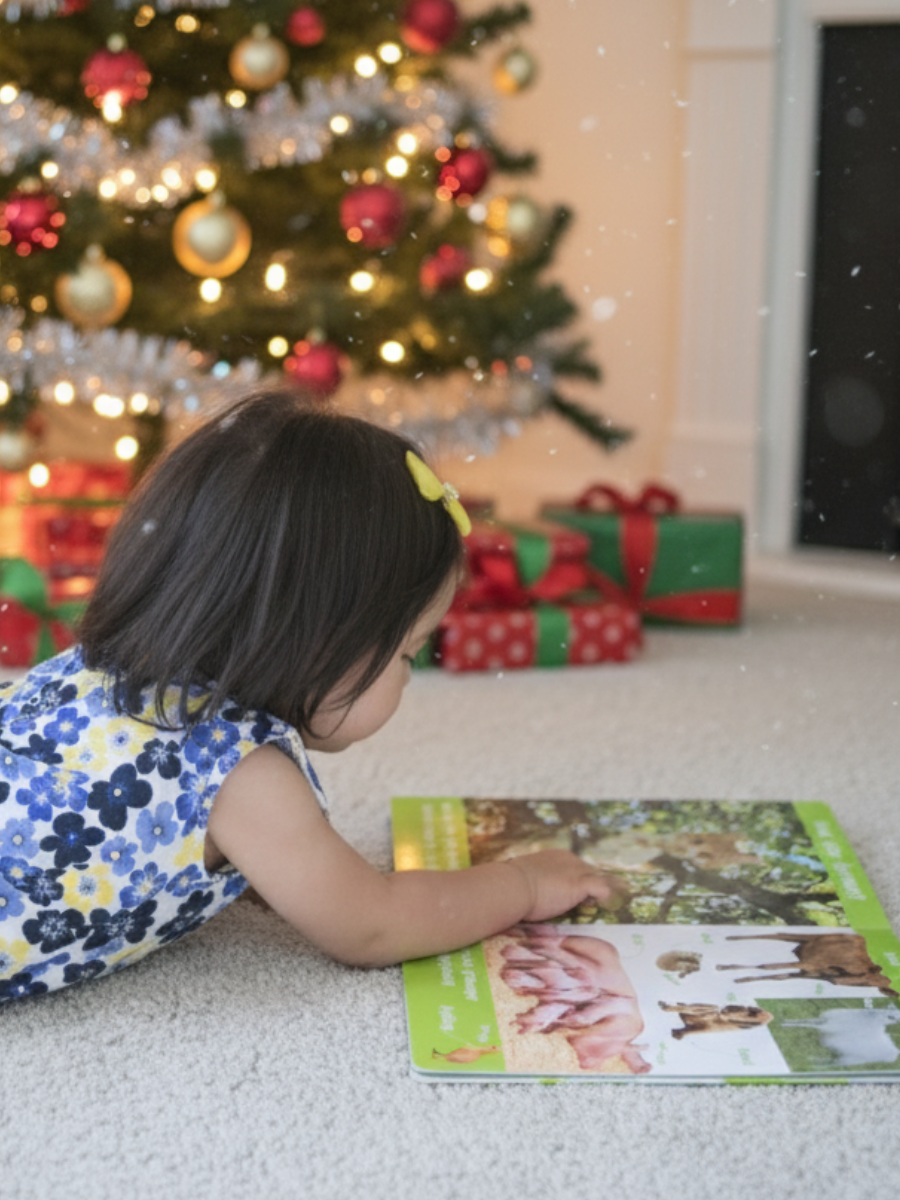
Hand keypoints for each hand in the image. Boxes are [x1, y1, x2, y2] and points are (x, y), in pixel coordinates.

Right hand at [505, 850, 625, 922]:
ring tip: (620, 898)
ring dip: (608, 890)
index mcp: (554, 857)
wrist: (512, 887)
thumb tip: (525, 893)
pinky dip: (608, 896)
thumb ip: (532, 883)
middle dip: (596, 886)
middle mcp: (568, 860)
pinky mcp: (580, 883)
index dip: (581, 882)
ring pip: (599, 879)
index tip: (585, 894)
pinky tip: (612, 903)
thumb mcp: (523, 880)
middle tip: (607, 897)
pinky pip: (602, 888)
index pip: (575, 868)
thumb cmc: (511, 886)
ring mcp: (575, 870)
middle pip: (590, 872)